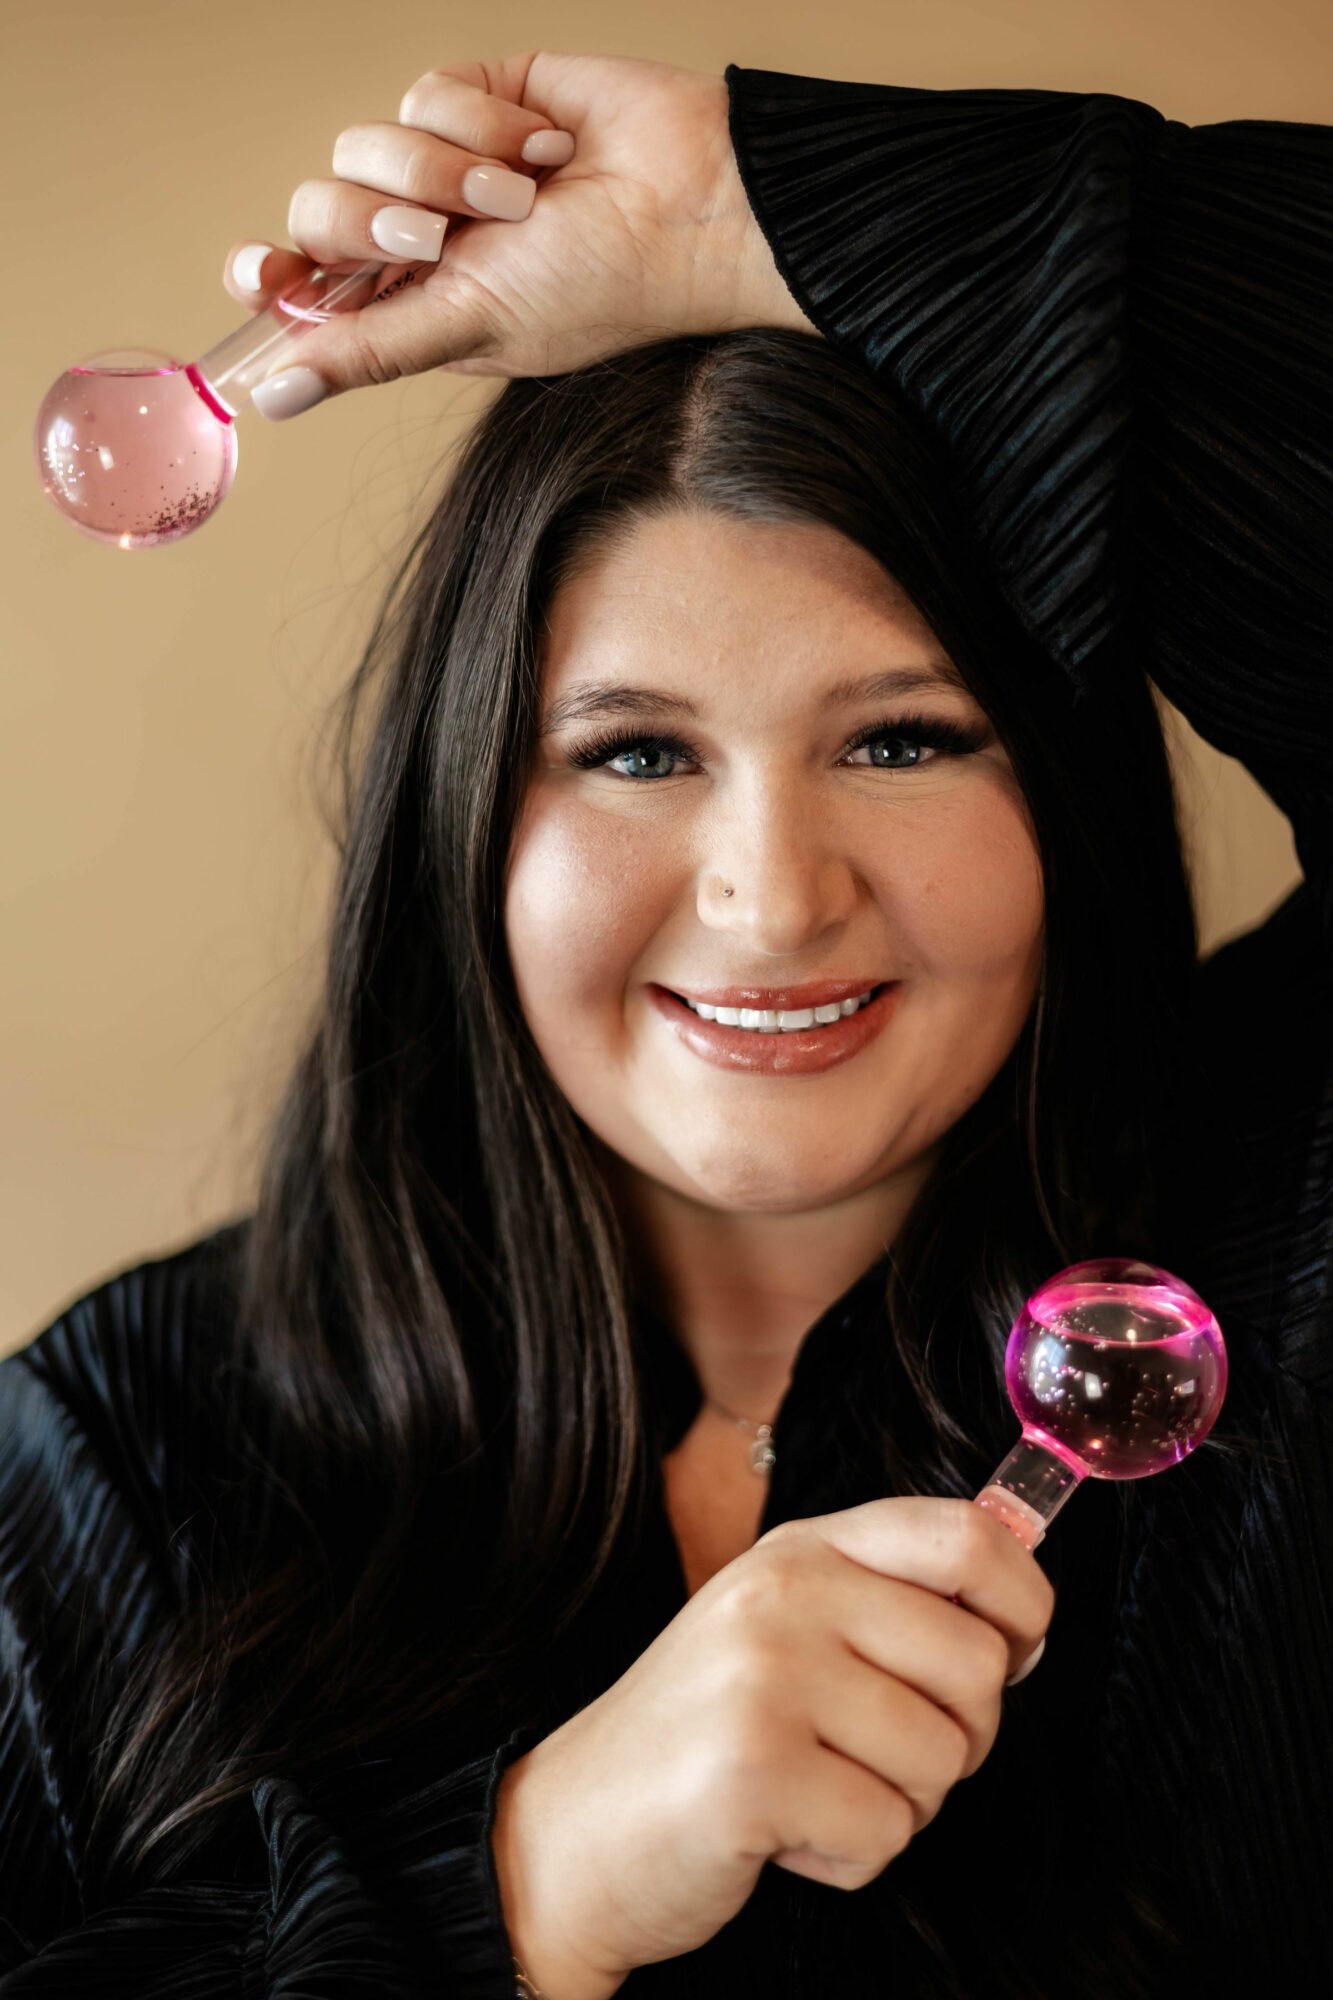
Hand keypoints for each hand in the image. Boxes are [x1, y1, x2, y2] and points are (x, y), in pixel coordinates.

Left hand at [223, 53, 811, 411]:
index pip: (306, 284)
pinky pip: (430, 94)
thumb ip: (367, 353)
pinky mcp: (481, 100)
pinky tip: (545, 151)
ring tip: (522, 199)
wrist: (688, 202)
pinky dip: (487, 128)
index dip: (274, 271)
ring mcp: (447, 166)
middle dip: (377, 222)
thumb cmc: (601, 286)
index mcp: (413, 305)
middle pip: (323, 210)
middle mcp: (422, 237)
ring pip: (368, 145)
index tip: (264, 272)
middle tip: (442, 238)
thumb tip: (273, 397)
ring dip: (446, 173)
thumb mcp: (470, 328)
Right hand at [491, 1497, 1052, 1999]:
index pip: (966, 1534)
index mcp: (804, 1547)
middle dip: (958, 1738)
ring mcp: (764, 1675)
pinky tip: (786, 1834)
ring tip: (814, 1790)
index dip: (1024, 1601)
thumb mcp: (791, 1627)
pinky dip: (851, 1858)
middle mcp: (784, 1591)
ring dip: (898, 1805)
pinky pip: (887, 1831)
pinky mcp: (751, 1770)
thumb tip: (1026, 1625)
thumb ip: (891, 1603)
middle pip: (977, 1664)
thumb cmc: (706, 1734)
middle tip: (875, 1754)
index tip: (1017, 1652)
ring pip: (943, 1758)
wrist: (576, 1828)